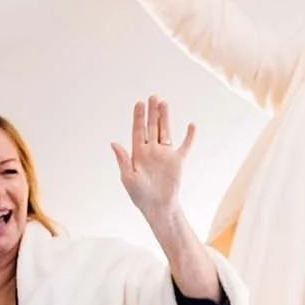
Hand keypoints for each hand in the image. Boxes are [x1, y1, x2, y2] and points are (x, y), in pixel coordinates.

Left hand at [112, 95, 194, 226]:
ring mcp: (165, 154)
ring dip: (165, 118)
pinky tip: (191, 125)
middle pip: (152, 127)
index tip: (139, 103)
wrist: (158, 207)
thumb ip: (123, 160)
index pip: (138, 130)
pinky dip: (189, 136)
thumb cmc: (140, 195)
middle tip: (153, 96)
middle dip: (152, 112)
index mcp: (138, 153)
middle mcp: (152, 150)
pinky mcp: (178, 161)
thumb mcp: (128, 178)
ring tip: (164, 103)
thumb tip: (114, 143)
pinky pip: (185, 146)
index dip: (138, 117)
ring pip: (165, 131)